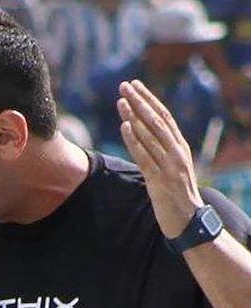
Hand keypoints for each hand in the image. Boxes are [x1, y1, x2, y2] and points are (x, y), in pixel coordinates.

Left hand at [117, 80, 203, 238]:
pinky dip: (134, 141)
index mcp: (180, 147)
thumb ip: (162, 152)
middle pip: (156, 121)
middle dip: (140, 101)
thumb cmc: (177, 194)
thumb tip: (144, 136)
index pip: (164, 117)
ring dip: (134, 117)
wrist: (188, 221)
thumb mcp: (172, 168)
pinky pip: (145, 157)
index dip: (149, 99)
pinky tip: (124, 127)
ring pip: (150, 136)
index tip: (135, 85)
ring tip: (121, 101)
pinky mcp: (159, 180)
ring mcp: (169, 166)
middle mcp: (176, 152)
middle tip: (124, 85)